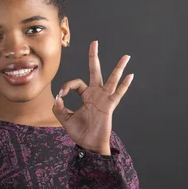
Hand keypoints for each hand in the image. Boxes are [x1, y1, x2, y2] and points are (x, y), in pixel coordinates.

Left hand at [52, 40, 133, 154]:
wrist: (88, 145)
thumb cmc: (79, 132)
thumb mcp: (64, 119)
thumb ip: (59, 108)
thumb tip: (57, 98)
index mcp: (85, 96)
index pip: (75, 83)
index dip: (66, 86)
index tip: (61, 95)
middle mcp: (95, 94)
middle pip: (94, 71)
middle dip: (94, 57)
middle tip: (94, 43)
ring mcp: (103, 99)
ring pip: (111, 79)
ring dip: (118, 68)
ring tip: (126, 56)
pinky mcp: (109, 106)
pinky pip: (118, 94)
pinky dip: (124, 85)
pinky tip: (130, 76)